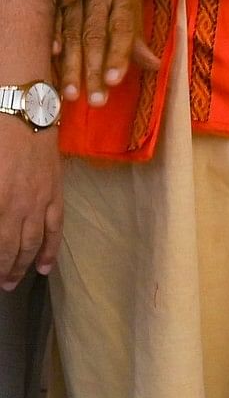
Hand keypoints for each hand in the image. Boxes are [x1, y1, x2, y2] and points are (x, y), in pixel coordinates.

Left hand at [0, 107, 56, 290]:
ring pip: (34, 242)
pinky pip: (56, 227)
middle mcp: (19, 206)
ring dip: (25, 264)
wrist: (24, 111)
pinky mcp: (55, 191)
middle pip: (13, 247)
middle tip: (2, 285)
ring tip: (16, 281)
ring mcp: (41, 200)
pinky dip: (52, 248)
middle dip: (5, 269)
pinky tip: (47, 266)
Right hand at [53, 0, 158, 110]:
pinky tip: (55, 57)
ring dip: (71, 65)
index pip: (122, 29)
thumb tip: (155, 66)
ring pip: (73, 33)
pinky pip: (55, 18)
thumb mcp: (135, 6)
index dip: (119, 55)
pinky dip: (54, 37)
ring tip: (72, 93)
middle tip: (96, 100)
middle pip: (95, 37)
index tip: (114, 81)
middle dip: (94, 70)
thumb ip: (138, 39)